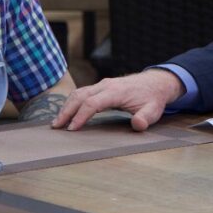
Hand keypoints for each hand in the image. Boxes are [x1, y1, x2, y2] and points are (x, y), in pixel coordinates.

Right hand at [52, 69, 184, 131]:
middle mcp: (106, 85)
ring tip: (57, 122)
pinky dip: (72, 102)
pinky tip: (67, 113)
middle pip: (80, 96)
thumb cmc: (153, 99)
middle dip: (66, 111)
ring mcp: (102, 84)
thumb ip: (145, 118)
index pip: (92, 103)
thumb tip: (138, 125)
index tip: (72, 129)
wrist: (156, 83)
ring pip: (78, 93)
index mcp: (116, 91)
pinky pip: (82, 93)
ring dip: (66, 106)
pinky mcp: (101, 87)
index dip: (80, 116)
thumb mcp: (154, 110)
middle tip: (56, 126)